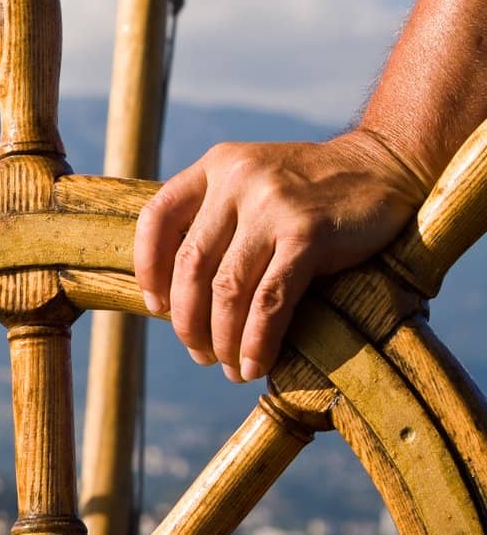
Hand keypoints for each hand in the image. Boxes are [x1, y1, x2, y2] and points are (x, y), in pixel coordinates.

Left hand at [134, 130, 426, 381]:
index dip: (148, 269)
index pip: (157, 218)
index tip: (156, 307)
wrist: (386, 166)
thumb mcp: (253, 184)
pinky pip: (269, 300)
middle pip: (191, 266)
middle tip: (200, 353)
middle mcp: (236, 180)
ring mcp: (272, 205)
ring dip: (223, 340)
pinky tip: (255, 365)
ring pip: (227, 289)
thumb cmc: (312, 191)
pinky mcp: (308, 233)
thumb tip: (176, 297)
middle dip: (189, 321)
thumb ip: (216, 219)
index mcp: (215, 167)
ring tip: (229, 368)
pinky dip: (257, 341)